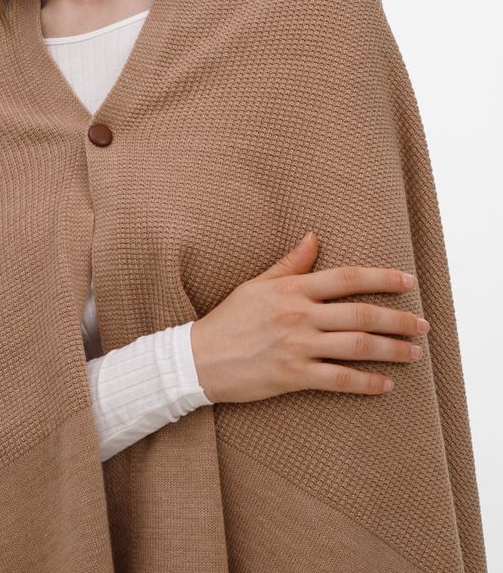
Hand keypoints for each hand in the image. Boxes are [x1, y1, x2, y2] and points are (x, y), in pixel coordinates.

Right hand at [190, 231, 428, 403]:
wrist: (198, 358)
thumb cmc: (228, 320)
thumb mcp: (256, 285)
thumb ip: (289, 264)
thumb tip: (313, 237)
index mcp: (292, 289)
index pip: (346, 278)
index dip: (381, 279)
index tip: (408, 281)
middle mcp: (299, 315)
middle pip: (361, 314)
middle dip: (398, 319)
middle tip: (423, 325)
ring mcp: (297, 346)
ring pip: (357, 347)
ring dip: (392, 350)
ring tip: (414, 353)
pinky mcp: (293, 375)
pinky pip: (339, 379)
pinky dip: (366, 382)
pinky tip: (385, 385)